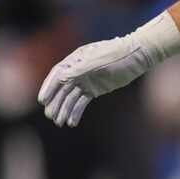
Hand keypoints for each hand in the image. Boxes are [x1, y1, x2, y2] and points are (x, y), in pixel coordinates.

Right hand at [38, 33, 155, 126]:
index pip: (57, 74)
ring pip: (71, 97)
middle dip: (55, 103)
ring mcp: (86, 81)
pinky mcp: (94, 90)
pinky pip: (82, 102)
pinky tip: (72, 122)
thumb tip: (61, 79)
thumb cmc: (117, 54)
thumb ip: (79, 70)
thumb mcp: (98, 61)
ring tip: (60, 123)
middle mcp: (77, 70)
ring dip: (64, 110)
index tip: (42, 101)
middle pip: (62, 89)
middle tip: (50, 116)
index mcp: (75, 59)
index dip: (49, 87)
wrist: (137, 57)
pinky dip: (76, 112)